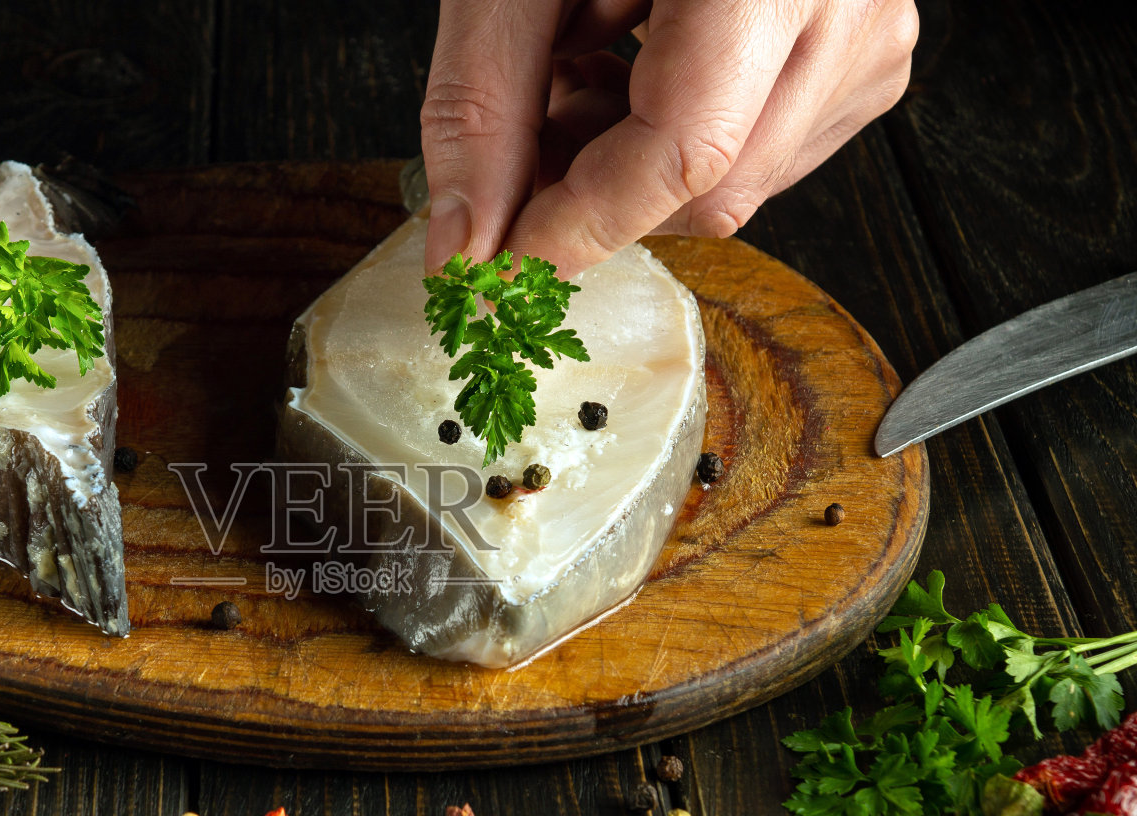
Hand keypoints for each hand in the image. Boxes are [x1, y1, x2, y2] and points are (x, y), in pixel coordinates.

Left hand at [420, 0, 918, 276]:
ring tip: (581, 64)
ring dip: (630, 160)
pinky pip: (770, 149)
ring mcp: (874, 32)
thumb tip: (466, 245)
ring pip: (738, 182)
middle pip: (710, 188)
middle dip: (594, 190)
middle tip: (522, 133)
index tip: (498, 264)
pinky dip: (679, 135)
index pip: (683, 153)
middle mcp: (846, 0)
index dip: (578, 226)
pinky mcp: (871, 53)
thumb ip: (482, 105)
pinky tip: (638, 62)